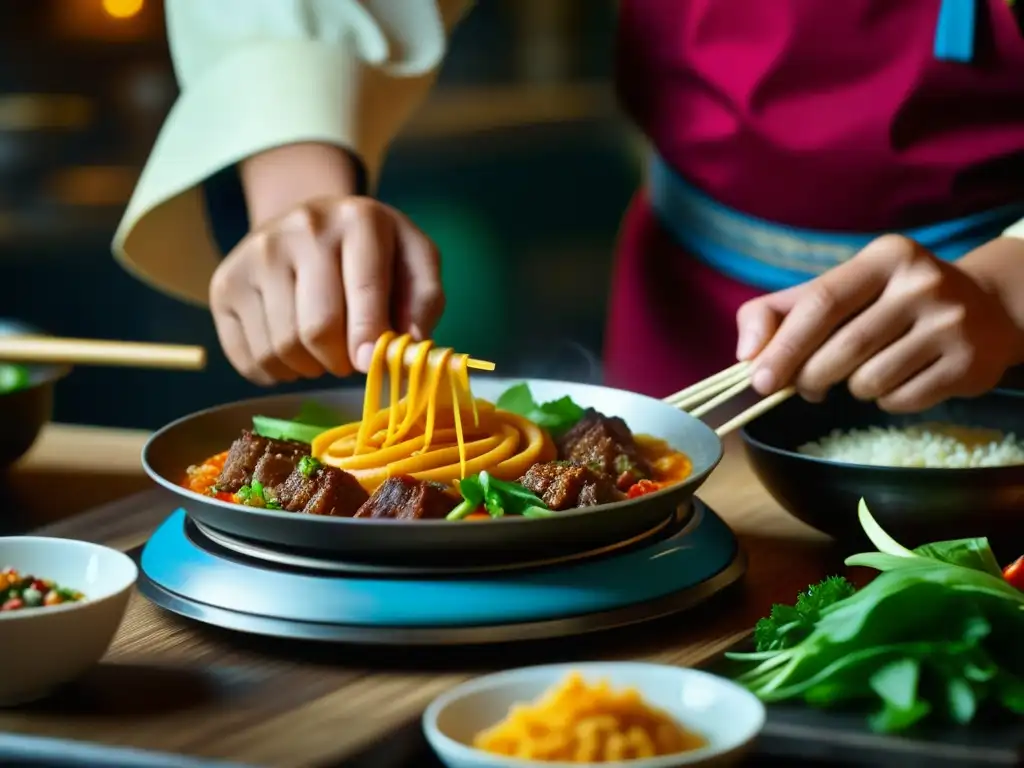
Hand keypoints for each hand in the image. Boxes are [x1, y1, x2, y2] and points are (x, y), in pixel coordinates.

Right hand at [209, 196, 443, 384]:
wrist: (311, 222)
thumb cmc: (374, 253)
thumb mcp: (415, 262)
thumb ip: (424, 302)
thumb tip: (406, 351)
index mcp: (359, 220)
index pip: (363, 292)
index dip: (369, 341)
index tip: (369, 364)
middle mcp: (302, 228)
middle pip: (316, 330)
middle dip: (339, 360)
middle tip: (348, 358)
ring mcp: (256, 253)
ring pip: (280, 349)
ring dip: (308, 367)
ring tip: (321, 349)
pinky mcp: (225, 283)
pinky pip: (248, 358)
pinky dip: (275, 371)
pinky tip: (292, 351)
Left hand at [735, 234, 1018, 411]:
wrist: (983, 310)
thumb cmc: (886, 303)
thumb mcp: (837, 291)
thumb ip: (779, 312)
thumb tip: (745, 353)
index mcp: (883, 257)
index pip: (821, 303)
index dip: (784, 346)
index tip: (759, 380)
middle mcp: (921, 283)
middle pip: (843, 348)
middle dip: (810, 378)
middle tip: (806, 386)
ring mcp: (949, 323)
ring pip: (870, 381)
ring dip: (850, 390)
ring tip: (860, 374)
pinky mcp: (967, 363)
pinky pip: (901, 400)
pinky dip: (885, 401)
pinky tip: (895, 381)